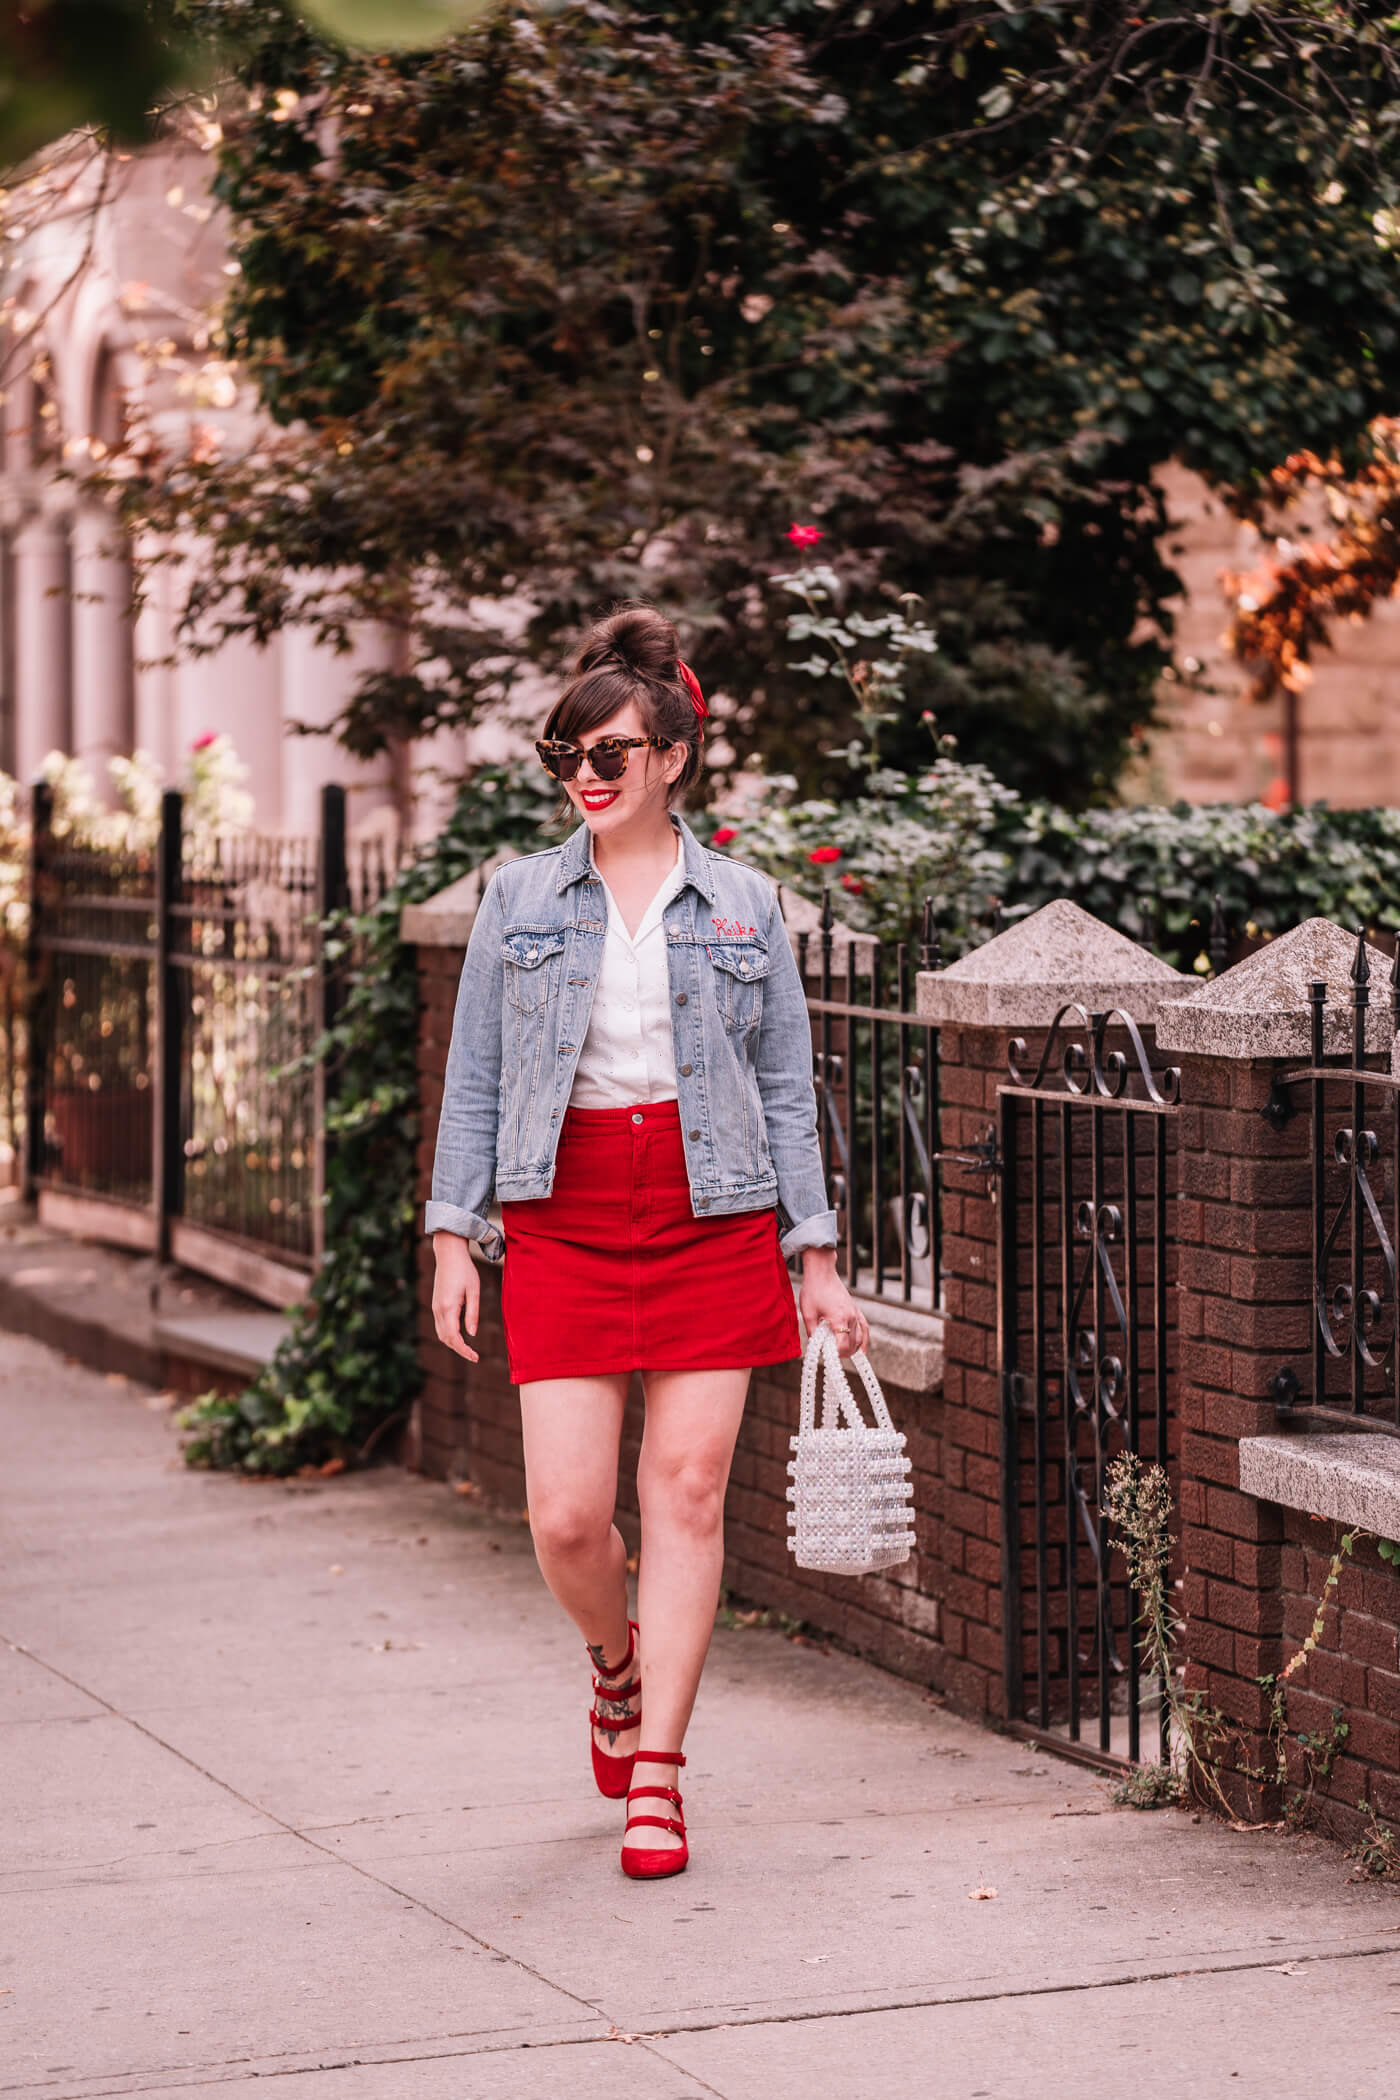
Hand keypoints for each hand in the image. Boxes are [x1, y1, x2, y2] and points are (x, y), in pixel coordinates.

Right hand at [432, 1231, 480, 1362]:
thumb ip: (473, 1313)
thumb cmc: (465, 1270)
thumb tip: (472, 1334)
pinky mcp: (435, 1304)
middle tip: (474, 1356)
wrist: (449, 1255)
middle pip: (445, 1339)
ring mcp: (435, 1307)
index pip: (454, 1337)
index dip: (464, 1350)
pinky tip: (460, 1336)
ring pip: (441, 1334)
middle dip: (459, 1350)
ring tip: (468, 1349)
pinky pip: (440, 1326)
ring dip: (453, 1344)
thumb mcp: (474, 1291)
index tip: (476, 1358)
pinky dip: (449, 1335)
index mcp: (448, 1307)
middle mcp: (438, 1310)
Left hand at [798, 1248, 869, 1359]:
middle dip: (843, 1353)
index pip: (843, 1345)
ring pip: (860, 1338)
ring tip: (842, 1354)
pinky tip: (863, 1350)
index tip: (828, 1355)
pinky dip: (865, 1340)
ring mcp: (855, 1313)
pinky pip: (864, 1328)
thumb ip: (812, 1332)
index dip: (836, 1354)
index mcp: (839, 1318)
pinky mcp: (856, 1309)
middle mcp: (851, 1317)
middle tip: (831, 1355)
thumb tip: (816, 1347)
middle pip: (853, 1344)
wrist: (822, 1272)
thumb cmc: (813, 1290)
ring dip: (853, 1349)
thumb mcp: (807, 1313)